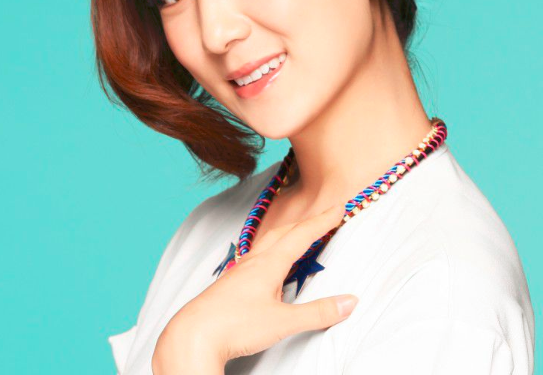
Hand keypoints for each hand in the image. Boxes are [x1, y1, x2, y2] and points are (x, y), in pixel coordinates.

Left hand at [156, 204, 358, 367]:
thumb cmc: (234, 325)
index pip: (301, 236)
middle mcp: (253, 262)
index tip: (338, 207)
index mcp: (268, 264)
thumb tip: (350, 302)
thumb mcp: (283, 322)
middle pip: (283, 233)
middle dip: (305, 223)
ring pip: (266, 243)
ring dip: (286, 234)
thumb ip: (318, 313)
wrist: (192, 335)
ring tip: (297, 232)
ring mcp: (239, 272)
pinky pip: (255, 257)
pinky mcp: (230, 285)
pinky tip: (267, 263)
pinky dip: (270, 250)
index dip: (322, 221)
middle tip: (323, 216)